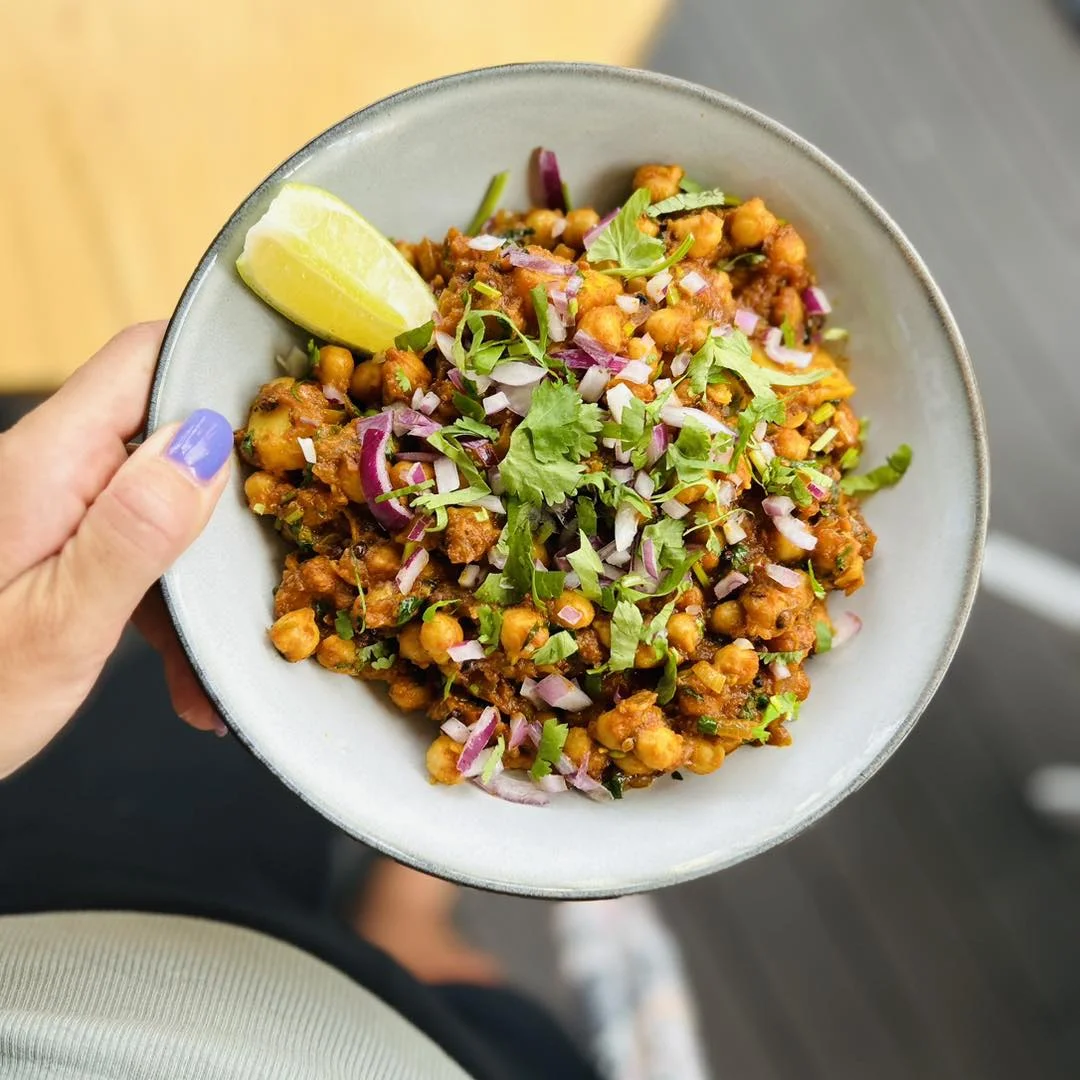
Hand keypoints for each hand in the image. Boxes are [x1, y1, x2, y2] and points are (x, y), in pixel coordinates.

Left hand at [0, 322, 232, 778]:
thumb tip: (204, 442)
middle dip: (228, 500)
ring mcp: (51, 509)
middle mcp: (46, 470)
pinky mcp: (56, 547)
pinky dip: (166, 605)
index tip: (288, 419)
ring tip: (210, 664)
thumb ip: (134, 530)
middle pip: (165, 434)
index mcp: (44, 465)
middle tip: (268, 569)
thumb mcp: (59, 626)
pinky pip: (133, 549)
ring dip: (199, 574)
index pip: (142, 361)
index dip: (217, 369)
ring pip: (160, 503)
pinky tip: (182, 675)